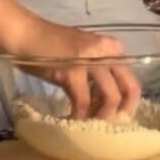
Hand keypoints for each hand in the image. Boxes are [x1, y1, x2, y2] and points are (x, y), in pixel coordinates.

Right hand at [4, 14, 140, 119]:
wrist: (27, 34)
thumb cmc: (52, 46)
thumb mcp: (84, 54)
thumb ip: (99, 71)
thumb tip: (106, 101)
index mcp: (112, 47)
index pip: (132, 79)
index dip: (128, 103)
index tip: (116, 117)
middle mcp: (107, 51)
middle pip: (129, 88)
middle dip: (120, 112)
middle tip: (107, 126)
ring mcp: (91, 60)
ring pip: (110, 97)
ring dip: (101, 116)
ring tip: (88, 123)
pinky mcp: (72, 71)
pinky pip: (84, 102)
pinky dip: (79, 115)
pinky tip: (71, 119)